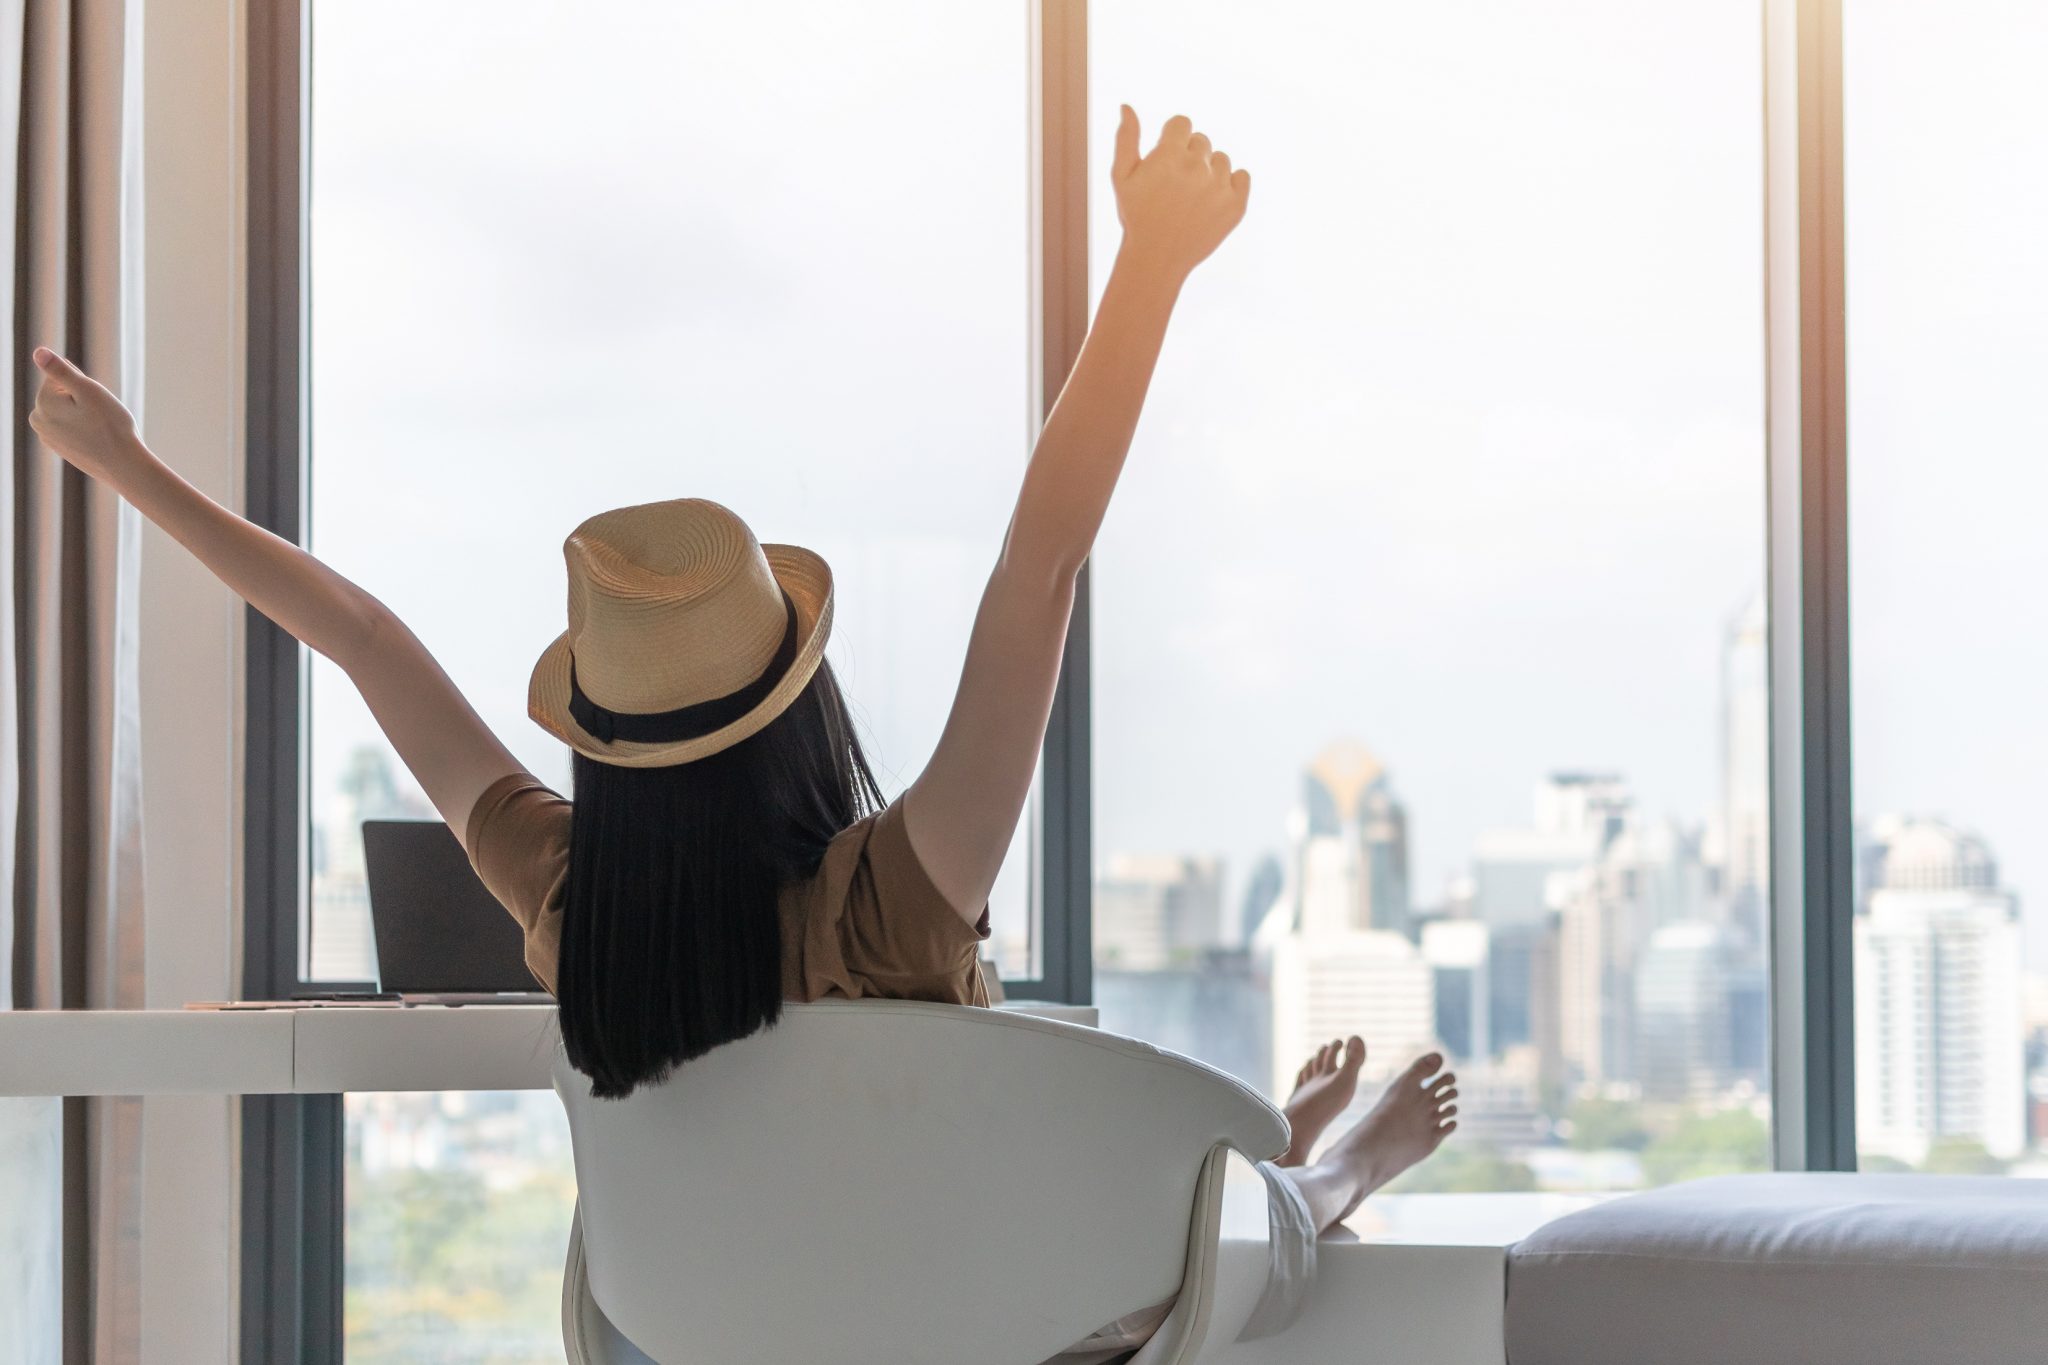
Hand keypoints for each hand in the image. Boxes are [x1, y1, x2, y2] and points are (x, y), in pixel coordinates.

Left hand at [28, 348, 142, 483]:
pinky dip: (83, 429)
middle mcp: (38, 419)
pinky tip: (96, 440)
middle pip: (62, 393)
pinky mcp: (58, 448)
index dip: (84, 383)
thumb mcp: (88, 390)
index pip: (61, 375)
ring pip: (67, 411)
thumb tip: (38, 351)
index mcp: (43, 401)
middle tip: (100, 415)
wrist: (123, 466)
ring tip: (99, 428)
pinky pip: (70, 427)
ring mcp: (47, 436)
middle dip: (81, 398)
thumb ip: (61, 370)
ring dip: (83, 413)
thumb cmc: (111, 425)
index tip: (96, 401)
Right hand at [1111, 106, 1249, 282]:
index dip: (1173, 140)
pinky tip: (1212, 199)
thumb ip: (1126, 139)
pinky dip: (1231, 183)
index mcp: (1169, 155)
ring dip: (1209, 171)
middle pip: (1202, 141)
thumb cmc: (1136, 215)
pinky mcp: (1236, 205)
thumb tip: (1127, 106)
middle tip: (1175, 186)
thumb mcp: (1122, 177)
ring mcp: (1219, 187)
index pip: (1183, 123)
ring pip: (1221, 159)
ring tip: (1192, 196)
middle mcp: (1197, 167)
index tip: (1165, 163)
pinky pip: (1242, 176)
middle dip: (1190, 156)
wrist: (1157, 258)